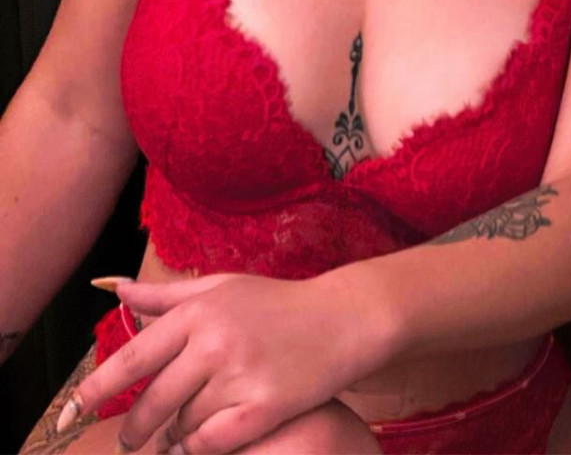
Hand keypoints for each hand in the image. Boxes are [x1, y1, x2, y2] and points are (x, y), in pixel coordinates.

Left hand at [70, 270, 395, 453]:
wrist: (342, 319)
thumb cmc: (279, 303)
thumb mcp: (223, 288)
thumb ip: (166, 296)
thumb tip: (116, 291)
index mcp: (199, 311)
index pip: (133, 357)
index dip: (96, 388)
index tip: (71, 410)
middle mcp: (214, 341)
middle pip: (152, 402)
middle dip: (134, 428)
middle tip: (129, 440)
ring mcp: (239, 374)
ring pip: (181, 425)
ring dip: (173, 437)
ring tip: (176, 435)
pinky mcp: (263, 406)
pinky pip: (210, 442)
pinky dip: (197, 449)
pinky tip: (196, 446)